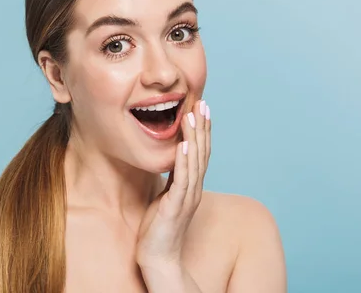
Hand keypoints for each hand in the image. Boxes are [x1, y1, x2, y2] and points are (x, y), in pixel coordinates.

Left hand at [136, 99, 211, 268]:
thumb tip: (166, 162)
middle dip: (202, 126)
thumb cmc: (158, 228)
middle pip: (202, 152)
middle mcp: (193, 189)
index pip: (200, 152)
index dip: (202, 130)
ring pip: (195, 161)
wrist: (158, 257)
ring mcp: (187, 197)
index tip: (200, 108)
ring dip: (195, 136)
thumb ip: (170, 180)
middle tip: (202, 102)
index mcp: (190, 186)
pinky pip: (182, 179)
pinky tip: (184, 144)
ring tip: (193, 114)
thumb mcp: (164, 197)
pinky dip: (184, 160)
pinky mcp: (176, 206)